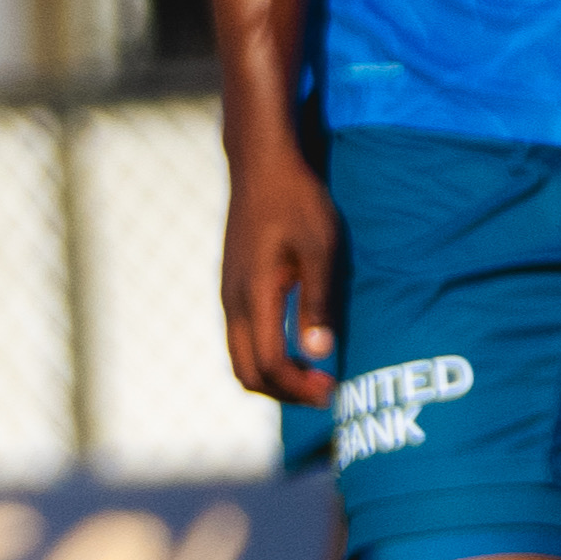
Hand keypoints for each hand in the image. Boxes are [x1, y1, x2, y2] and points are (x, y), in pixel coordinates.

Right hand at [222, 148, 345, 407]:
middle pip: (247, 373)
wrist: (262, 166)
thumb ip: (318, 301)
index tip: (331, 390)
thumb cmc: (298, 202)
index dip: (299, 386)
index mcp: (254, 295)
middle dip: (285, 393)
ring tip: (313, 376)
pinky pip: (240, 341)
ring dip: (274, 378)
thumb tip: (320, 352)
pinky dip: (264, 359)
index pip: (269, 364)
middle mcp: (233, 302)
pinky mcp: (232, 288)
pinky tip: (296, 349)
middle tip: (324, 392)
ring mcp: (228, 295)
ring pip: (240, 359)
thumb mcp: (321, 248)